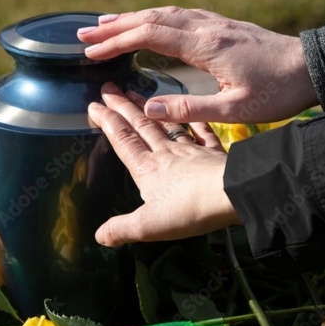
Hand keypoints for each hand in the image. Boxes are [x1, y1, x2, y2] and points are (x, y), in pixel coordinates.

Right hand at [78, 7, 318, 123]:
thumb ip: (191, 109)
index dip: (117, 42)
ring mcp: (216, 24)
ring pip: (166, 13)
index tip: (91, 51)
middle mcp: (207, 28)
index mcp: (206, 46)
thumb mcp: (235, 109)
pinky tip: (151, 24)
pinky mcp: (225, 27)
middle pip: (152, 18)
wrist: (313, 68)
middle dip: (115, 26)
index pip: (150, 36)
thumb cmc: (278, 92)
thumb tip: (149, 109)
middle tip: (83, 34)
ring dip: (133, 18)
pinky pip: (181, 16)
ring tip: (106, 25)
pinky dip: (156, 18)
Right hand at [88, 82, 241, 246]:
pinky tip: (189, 113)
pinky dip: (194, 120)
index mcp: (147, 169)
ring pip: (166, 124)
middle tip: (109, 89)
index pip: (122, 140)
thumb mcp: (148, 226)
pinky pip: (202, 131)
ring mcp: (191, 150)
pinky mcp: (214, 152)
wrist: (231, 194)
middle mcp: (166, 153)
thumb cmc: (189, 209)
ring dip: (149, 108)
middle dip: (122, 106)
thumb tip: (99, 236)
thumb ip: (122, 229)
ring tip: (136, 94)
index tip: (93, 105)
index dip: (106, 122)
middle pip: (140, 126)